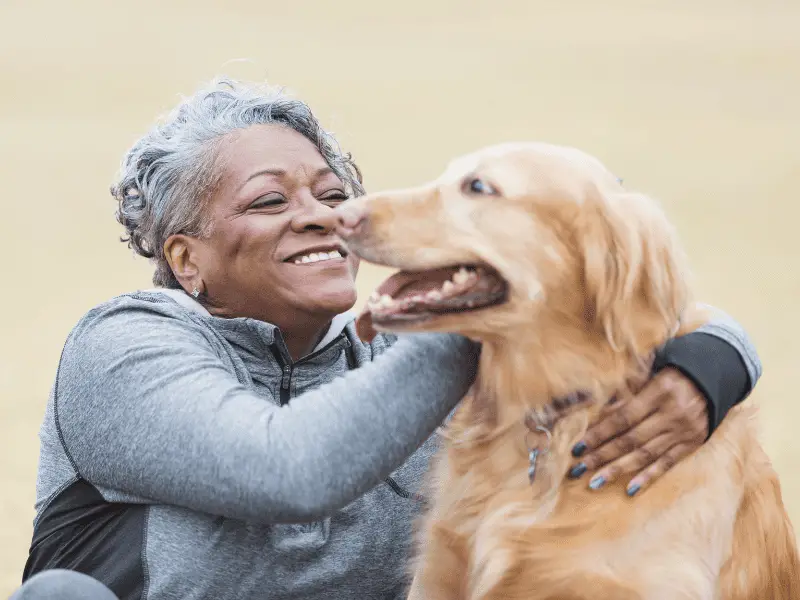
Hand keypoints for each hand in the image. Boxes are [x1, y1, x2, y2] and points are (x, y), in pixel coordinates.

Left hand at [566, 367, 708, 496]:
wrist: (712, 378)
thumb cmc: (670, 375)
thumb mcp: (648, 374)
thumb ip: (625, 393)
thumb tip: (598, 414)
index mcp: (659, 392)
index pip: (623, 418)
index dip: (599, 433)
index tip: (578, 446)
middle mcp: (673, 414)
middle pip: (631, 439)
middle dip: (602, 455)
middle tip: (579, 468)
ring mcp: (684, 432)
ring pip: (646, 454)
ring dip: (618, 469)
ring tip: (596, 481)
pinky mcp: (693, 444)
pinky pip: (667, 463)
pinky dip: (648, 476)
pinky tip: (630, 489)